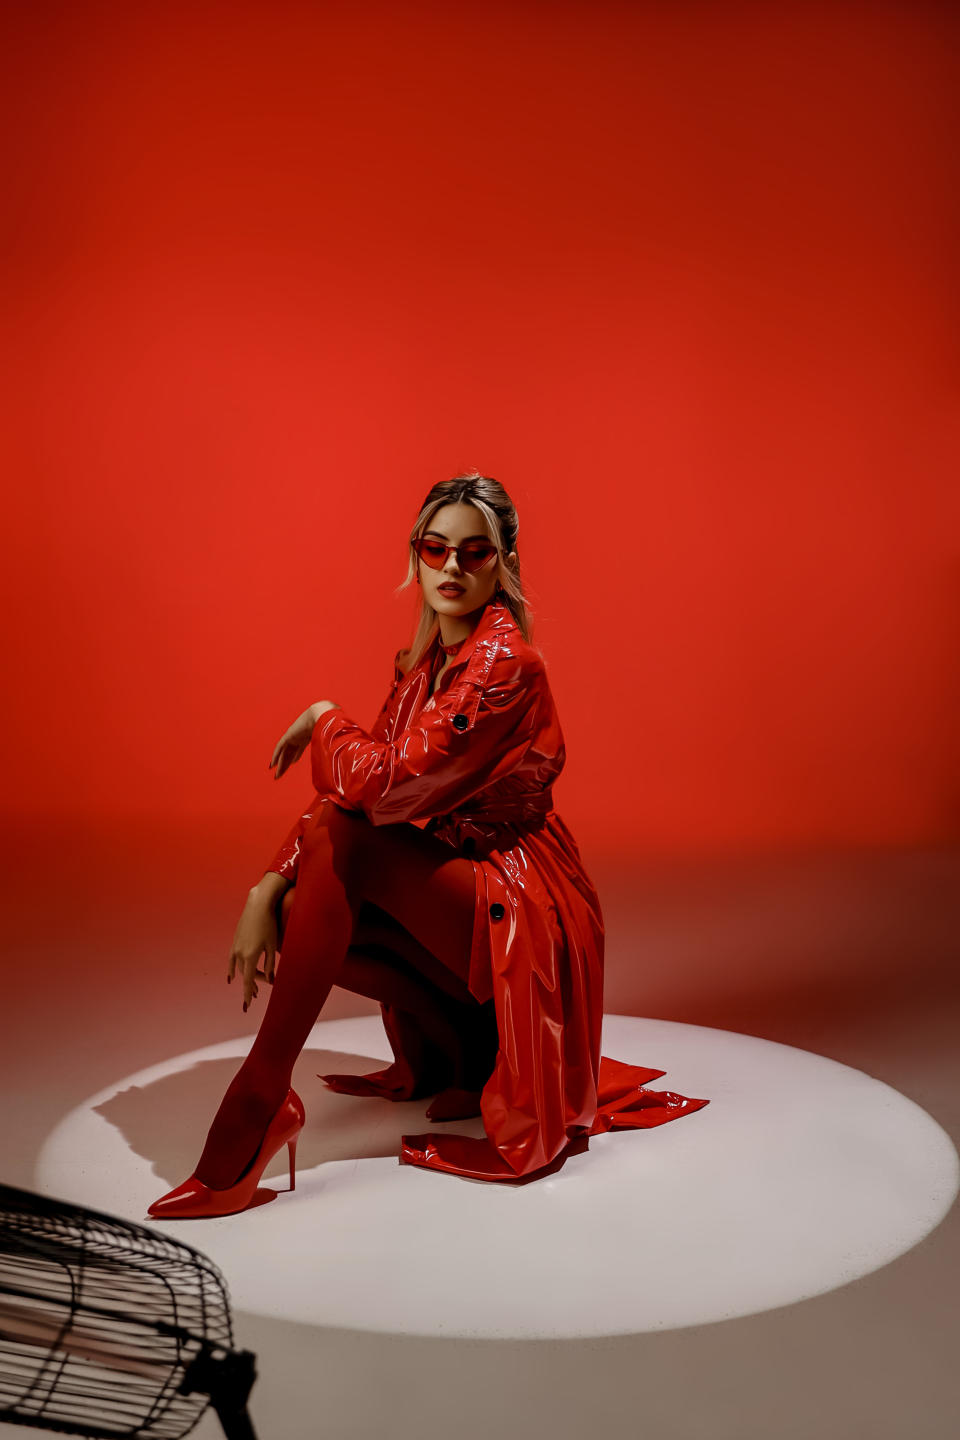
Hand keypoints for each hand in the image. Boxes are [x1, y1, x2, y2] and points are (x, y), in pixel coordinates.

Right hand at [227, 889, 279, 1010]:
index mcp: (251, 956)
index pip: (248, 981)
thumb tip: (269, 980)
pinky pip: (231, 960)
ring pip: (240, 967)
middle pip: (246, 974)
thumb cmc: (269, 924)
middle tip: (258, 993)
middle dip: (253, 984)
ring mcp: (236, 947)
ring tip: (254, 985)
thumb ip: (270, 964)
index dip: (247, 994)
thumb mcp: (272, 945)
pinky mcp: (235, 941)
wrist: (258, 905)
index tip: (246, 1006)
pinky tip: (231, 978)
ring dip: (247, 976)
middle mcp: (240, 953)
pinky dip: (232, 970)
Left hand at [269, 700, 339, 779]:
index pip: (299, 747)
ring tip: (276, 773)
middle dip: (286, 762)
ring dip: (281, 763)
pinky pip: (281, 747)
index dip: (295, 756)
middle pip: (291, 751)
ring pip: (285, 752)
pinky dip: (277, 756)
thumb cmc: (332, 726)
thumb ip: (337, 749)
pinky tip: (273, 764)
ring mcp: (294, 735)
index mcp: (309, 735)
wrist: (325, 714)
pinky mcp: (289, 735)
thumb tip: (348, 757)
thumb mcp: (333, 740)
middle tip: (281, 773)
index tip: (293, 762)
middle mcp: (300, 735)